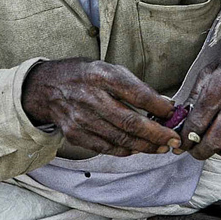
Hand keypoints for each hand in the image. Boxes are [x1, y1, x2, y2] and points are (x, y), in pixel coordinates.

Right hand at [22, 58, 181, 156]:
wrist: (46, 88)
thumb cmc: (83, 76)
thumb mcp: (107, 68)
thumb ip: (133, 85)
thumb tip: (163, 105)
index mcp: (101, 75)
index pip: (136, 93)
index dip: (159, 107)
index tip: (173, 113)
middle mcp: (90, 98)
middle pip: (130, 122)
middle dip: (157, 134)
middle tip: (174, 140)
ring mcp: (81, 119)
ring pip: (120, 139)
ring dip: (145, 146)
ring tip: (162, 147)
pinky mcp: (76, 134)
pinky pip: (107, 147)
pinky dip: (126, 151)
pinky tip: (138, 148)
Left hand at [178, 45, 220, 160]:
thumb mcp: (209, 72)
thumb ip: (195, 96)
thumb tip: (183, 119)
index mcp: (219, 89)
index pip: (197, 124)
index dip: (186, 138)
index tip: (182, 143)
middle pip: (213, 141)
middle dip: (200, 152)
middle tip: (195, 151)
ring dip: (218, 151)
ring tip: (214, 145)